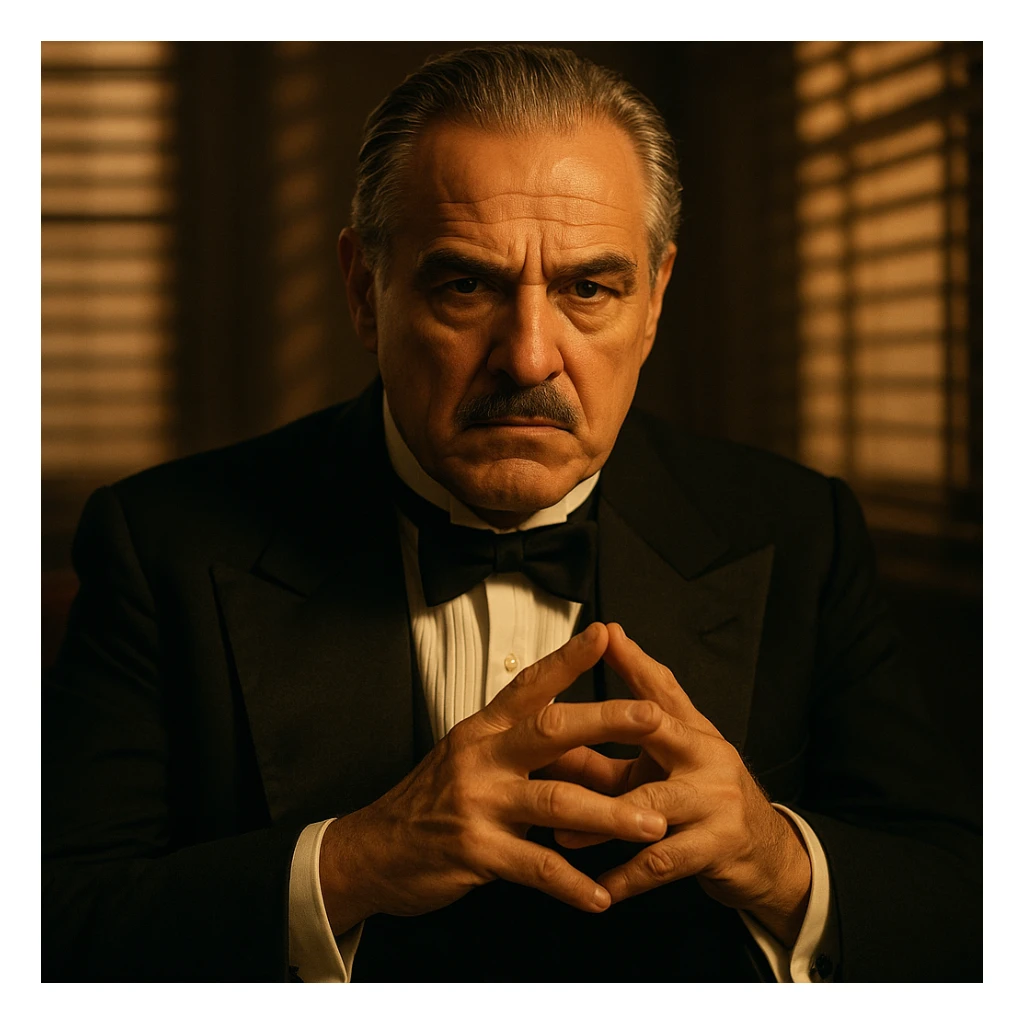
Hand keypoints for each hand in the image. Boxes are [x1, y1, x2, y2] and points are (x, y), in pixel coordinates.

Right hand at [318, 622, 669, 933]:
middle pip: (550, 730)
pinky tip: (600, 896)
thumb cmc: (435, 801)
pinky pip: (534, 866)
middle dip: (606, 721)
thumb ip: (538, 759)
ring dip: (608, 815)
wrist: (374, 849)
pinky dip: (571, 883)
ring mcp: (477, 802)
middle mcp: (482, 756)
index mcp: (484, 729)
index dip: (567, 659)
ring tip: (652, 825)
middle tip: (654, 719)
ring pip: (554, 801)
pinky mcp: (475, 850)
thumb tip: (602, 759)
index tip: (604, 635)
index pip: (530, 685)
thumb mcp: (479, 764)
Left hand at [542, 623, 810, 945]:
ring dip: (602, 823)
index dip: (634, 661)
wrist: (768, 853)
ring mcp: (717, 800)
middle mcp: (708, 755)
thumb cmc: (705, 799)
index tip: (605, 636)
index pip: (661, 687)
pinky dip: (627, 877)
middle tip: (562, 736)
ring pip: (650, 805)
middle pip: (656, 728)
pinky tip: (600, 888)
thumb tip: (567, 721)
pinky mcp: (719, 845)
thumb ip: (624, 742)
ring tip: (561, 836)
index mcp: (692, 731)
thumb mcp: (671, 763)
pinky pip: (662, 862)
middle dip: (610, 723)